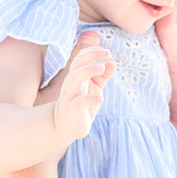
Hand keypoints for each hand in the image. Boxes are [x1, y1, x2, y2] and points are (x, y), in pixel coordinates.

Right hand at [48, 33, 110, 150]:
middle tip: (107, 53)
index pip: (81, 58)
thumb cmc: (81, 103)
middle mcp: (72, 83)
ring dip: (88, 71)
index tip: (107, 52)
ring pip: (75, 79)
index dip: (93, 52)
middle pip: (77, 64)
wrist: (64, 125)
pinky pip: (79, 103)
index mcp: (76, 76)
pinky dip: (89, 99)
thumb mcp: (94, 88)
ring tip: (101, 68)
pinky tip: (100, 98)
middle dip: (91, 56)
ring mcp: (70, 96)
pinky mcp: (72, 110)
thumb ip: (102, 76)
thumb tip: (111, 63)